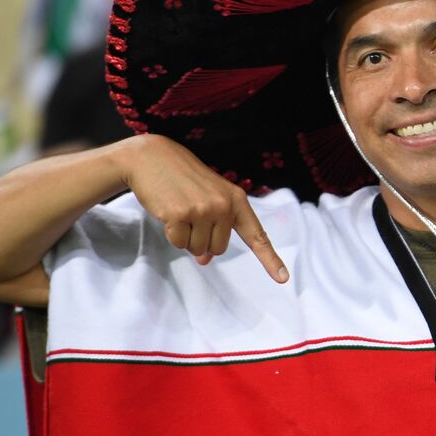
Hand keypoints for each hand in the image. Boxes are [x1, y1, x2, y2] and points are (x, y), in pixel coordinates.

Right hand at [115, 135, 287, 282]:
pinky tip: (168, 211)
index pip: (257, 235)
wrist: (152, 156)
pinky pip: (178, 243)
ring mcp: (203, 209)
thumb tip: (205, 259)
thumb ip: (216, 227)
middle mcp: (224, 205)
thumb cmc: (183, 179)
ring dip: (186, 237)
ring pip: (198, 249)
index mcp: (237, 200)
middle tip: (191, 213)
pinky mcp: (179, 214)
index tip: (283, 279)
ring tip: (180, 210)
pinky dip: (171, 233)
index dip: (270, 260)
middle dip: (203, 239)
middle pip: (218, 249)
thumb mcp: (208, 198)